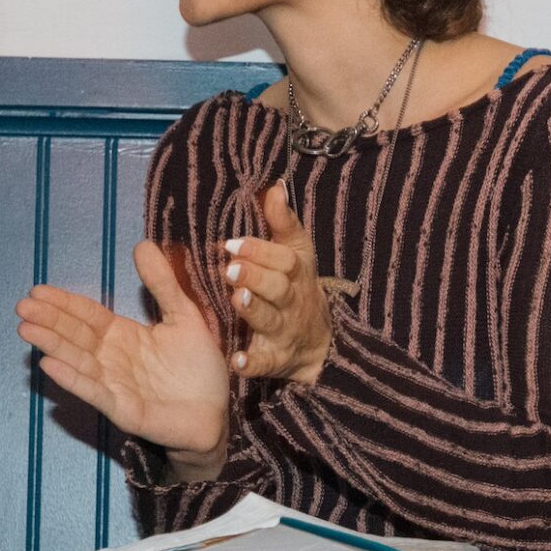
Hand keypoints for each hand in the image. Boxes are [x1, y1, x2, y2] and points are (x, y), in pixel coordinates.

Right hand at [18, 240, 227, 452]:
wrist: (215, 412)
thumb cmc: (198, 368)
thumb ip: (163, 284)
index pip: (88, 315)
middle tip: (22, 306)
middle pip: (76, 335)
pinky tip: (49, 364)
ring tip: (27, 329)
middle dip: (49, 321)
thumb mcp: (184, 317)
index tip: (37, 290)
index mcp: (124, 336)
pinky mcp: (122, 408)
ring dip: (52, 345)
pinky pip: (93, 390)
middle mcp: (112, 358)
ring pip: (78, 360)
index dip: (64, 303)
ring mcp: (114, 384)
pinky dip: (72, 378)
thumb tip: (142, 244)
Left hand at [224, 184, 333, 384]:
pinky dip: (251, 362)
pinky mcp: (274, 359)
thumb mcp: (298, 255)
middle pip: (279, 288)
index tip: (234, 243)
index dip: (262, 251)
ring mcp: (283, 331)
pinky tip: (236, 360)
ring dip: (254, 310)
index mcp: (297, 274)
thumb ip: (284, 224)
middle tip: (230, 268)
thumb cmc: (298, 289)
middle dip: (256, 276)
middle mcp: (291, 301)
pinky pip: (263, 363)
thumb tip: (274, 187)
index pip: (286, 259)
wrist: (320, 344)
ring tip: (236, 298)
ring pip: (270, 320)